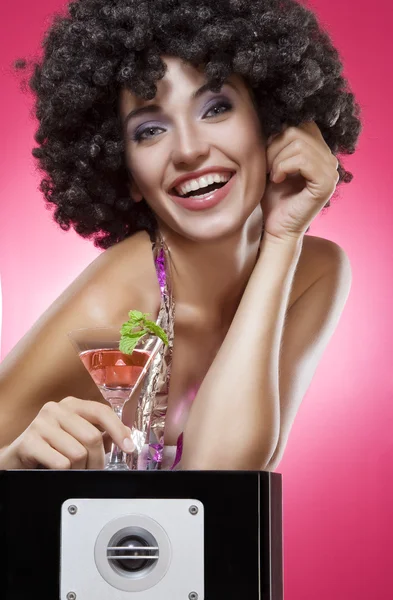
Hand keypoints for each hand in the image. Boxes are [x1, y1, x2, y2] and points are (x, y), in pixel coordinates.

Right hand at [0, 397, 133, 469]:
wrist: (17, 458)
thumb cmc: (50, 448)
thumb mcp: (75, 436)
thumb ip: (99, 433)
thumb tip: (125, 438)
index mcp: (71, 405)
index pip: (102, 411)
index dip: (118, 430)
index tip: (129, 447)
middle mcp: (56, 409)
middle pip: (92, 437)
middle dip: (97, 460)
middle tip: (94, 470)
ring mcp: (41, 423)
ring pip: (78, 453)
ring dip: (79, 469)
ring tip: (72, 470)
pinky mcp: (29, 442)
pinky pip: (61, 463)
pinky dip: (64, 473)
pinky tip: (57, 470)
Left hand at [261, 122, 339, 241]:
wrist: (276, 228)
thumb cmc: (272, 199)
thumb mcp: (272, 163)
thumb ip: (278, 142)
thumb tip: (273, 116)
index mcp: (320, 153)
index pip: (302, 124)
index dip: (278, 136)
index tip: (268, 159)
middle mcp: (330, 160)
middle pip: (299, 130)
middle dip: (275, 147)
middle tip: (267, 168)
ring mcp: (331, 171)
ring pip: (299, 143)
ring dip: (277, 159)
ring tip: (272, 175)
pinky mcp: (326, 183)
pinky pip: (302, 159)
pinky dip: (283, 167)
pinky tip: (277, 180)